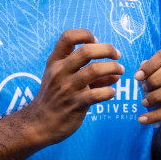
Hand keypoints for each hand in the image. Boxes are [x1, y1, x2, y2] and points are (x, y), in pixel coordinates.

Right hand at [16, 30, 121, 144]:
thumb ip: (89, 73)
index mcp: (55, 61)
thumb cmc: (55, 98)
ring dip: (113, 68)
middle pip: (86, 51)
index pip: (68, 37)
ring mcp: (67, 88)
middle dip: (107, 49)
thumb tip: (115, 72)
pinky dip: (109, 91)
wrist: (39, 124)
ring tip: (121, 71)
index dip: (86, 35)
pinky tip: (111, 93)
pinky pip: (98, 94)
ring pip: (95, 70)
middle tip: (117, 55)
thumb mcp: (64, 79)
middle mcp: (60, 72)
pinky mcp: (75, 104)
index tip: (96, 42)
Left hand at [136, 49, 160, 126]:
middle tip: (143, 89)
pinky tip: (143, 119)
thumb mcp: (153, 80)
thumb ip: (147, 74)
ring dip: (155, 96)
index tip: (137, 77)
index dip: (150, 65)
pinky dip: (156, 115)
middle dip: (154, 80)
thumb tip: (142, 68)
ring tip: (144, 103)